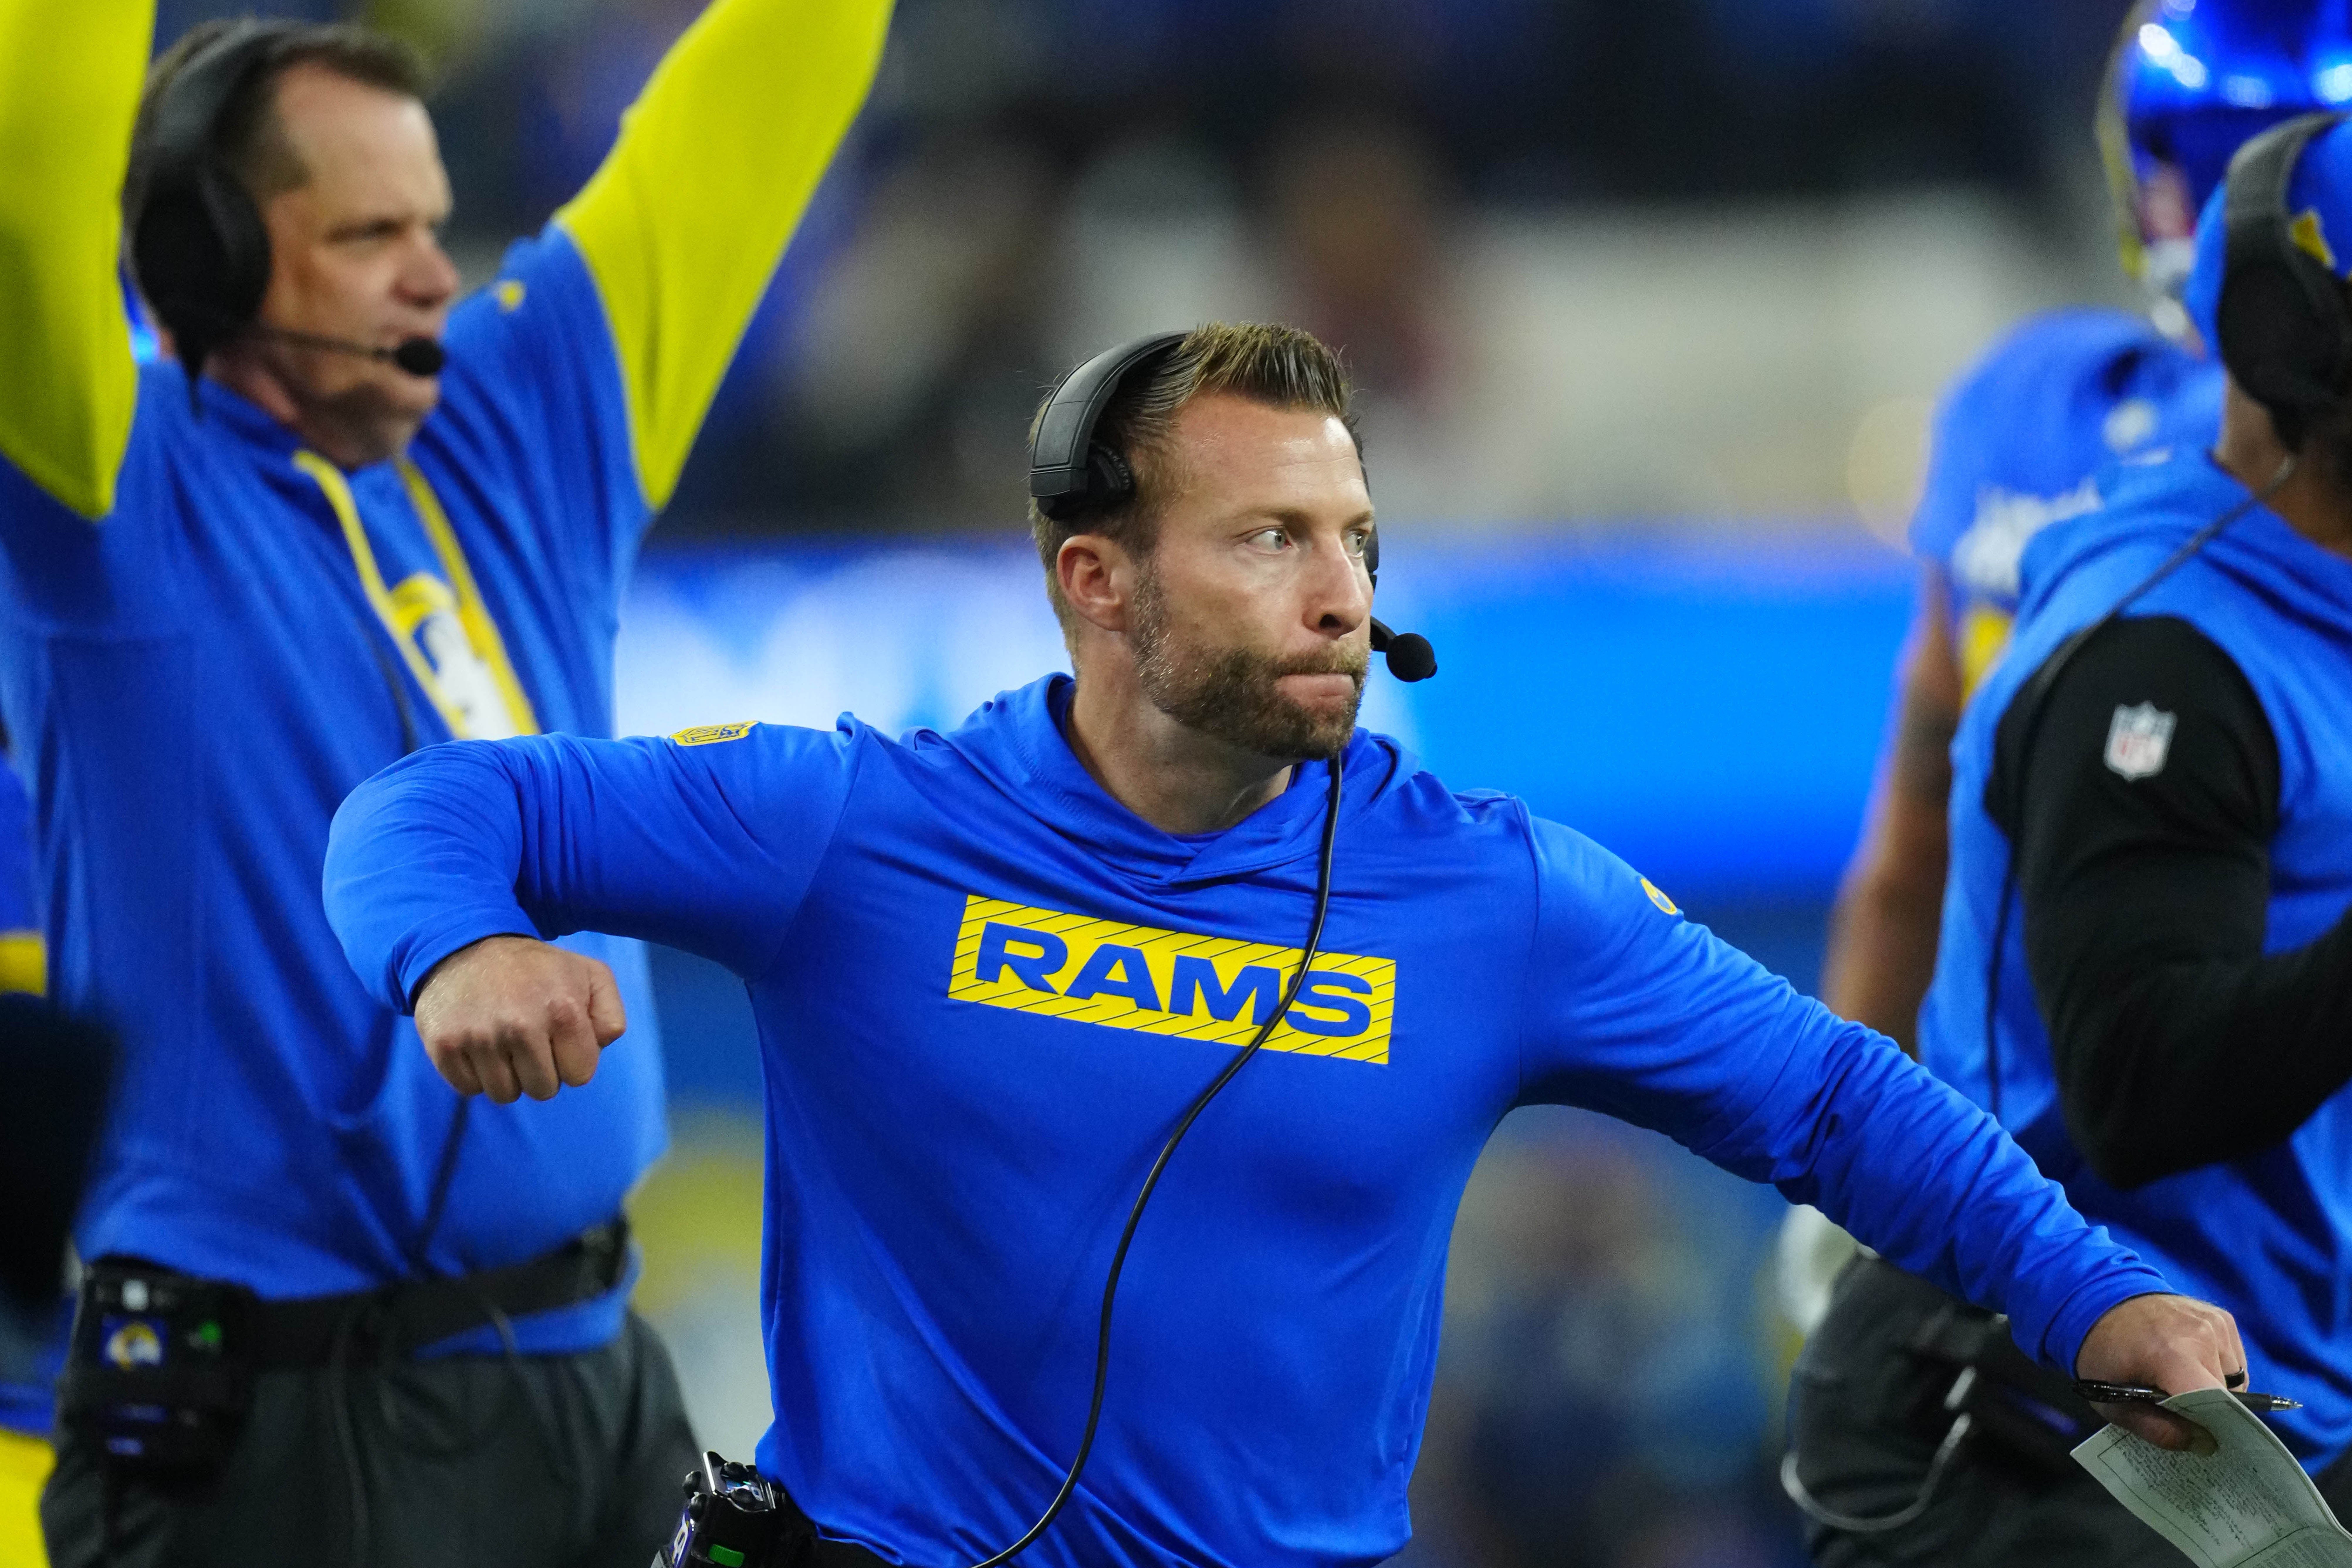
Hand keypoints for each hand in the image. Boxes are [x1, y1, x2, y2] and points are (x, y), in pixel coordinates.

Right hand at [412, 935, 624, 1103]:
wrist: (467, 945)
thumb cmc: (537, 968)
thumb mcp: (590, 975)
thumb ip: (609, 1015)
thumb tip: (599, 1048)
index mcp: (563, 1012)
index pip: (579, 1075)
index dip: (572, 1060)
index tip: (559, 1039)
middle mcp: (520, 1027)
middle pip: (542, 1090)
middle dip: (541, 1071)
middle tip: (529, 1039)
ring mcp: (479, 1038)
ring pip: (504, 1095)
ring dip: (507, 1075)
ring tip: (503, 1041)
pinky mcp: (444, 1045)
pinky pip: (468, 1089)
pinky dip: (474, 1074)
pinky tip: (477, 1043)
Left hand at [2076, 1293, 2247, 1454]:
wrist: (2099, 1301)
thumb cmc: (2104, 1355)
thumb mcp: (2114, 1402)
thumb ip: (2157, 1429)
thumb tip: (2203, 1444)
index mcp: (2172, 1354)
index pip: (2215, 1400)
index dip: (2216, 1426)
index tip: (2209, 1442)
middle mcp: (2201, 1334)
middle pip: (2226, 1394)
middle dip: (2210, 1410)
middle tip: (2183, 1412)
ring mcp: (2214, 1322)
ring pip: (2234, 1378)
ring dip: (2215, 1388)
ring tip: (2181, 1382)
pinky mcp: (2221, 1317)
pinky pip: (2233, 1359)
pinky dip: (2217, 1369)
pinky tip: (2190, 1365)